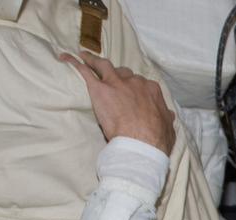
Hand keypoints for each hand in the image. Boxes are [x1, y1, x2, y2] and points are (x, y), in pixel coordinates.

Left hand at [60, 51, 175, 154]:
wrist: (141, 144)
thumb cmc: (157, 140)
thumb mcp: (168, 128)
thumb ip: (166, 119)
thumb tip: (169, 116)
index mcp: (151, 91)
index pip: (141, 83)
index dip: (134, 87)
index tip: (131, 91)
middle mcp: (135, 82)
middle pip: (124, 73)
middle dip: (117, 75)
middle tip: (110, 79)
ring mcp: (116, 83)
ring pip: (104, 66)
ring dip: (94, 61)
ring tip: (86, 58)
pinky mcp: (100, 89)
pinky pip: (86, 71)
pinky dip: (75, 63)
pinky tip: (67, 59)